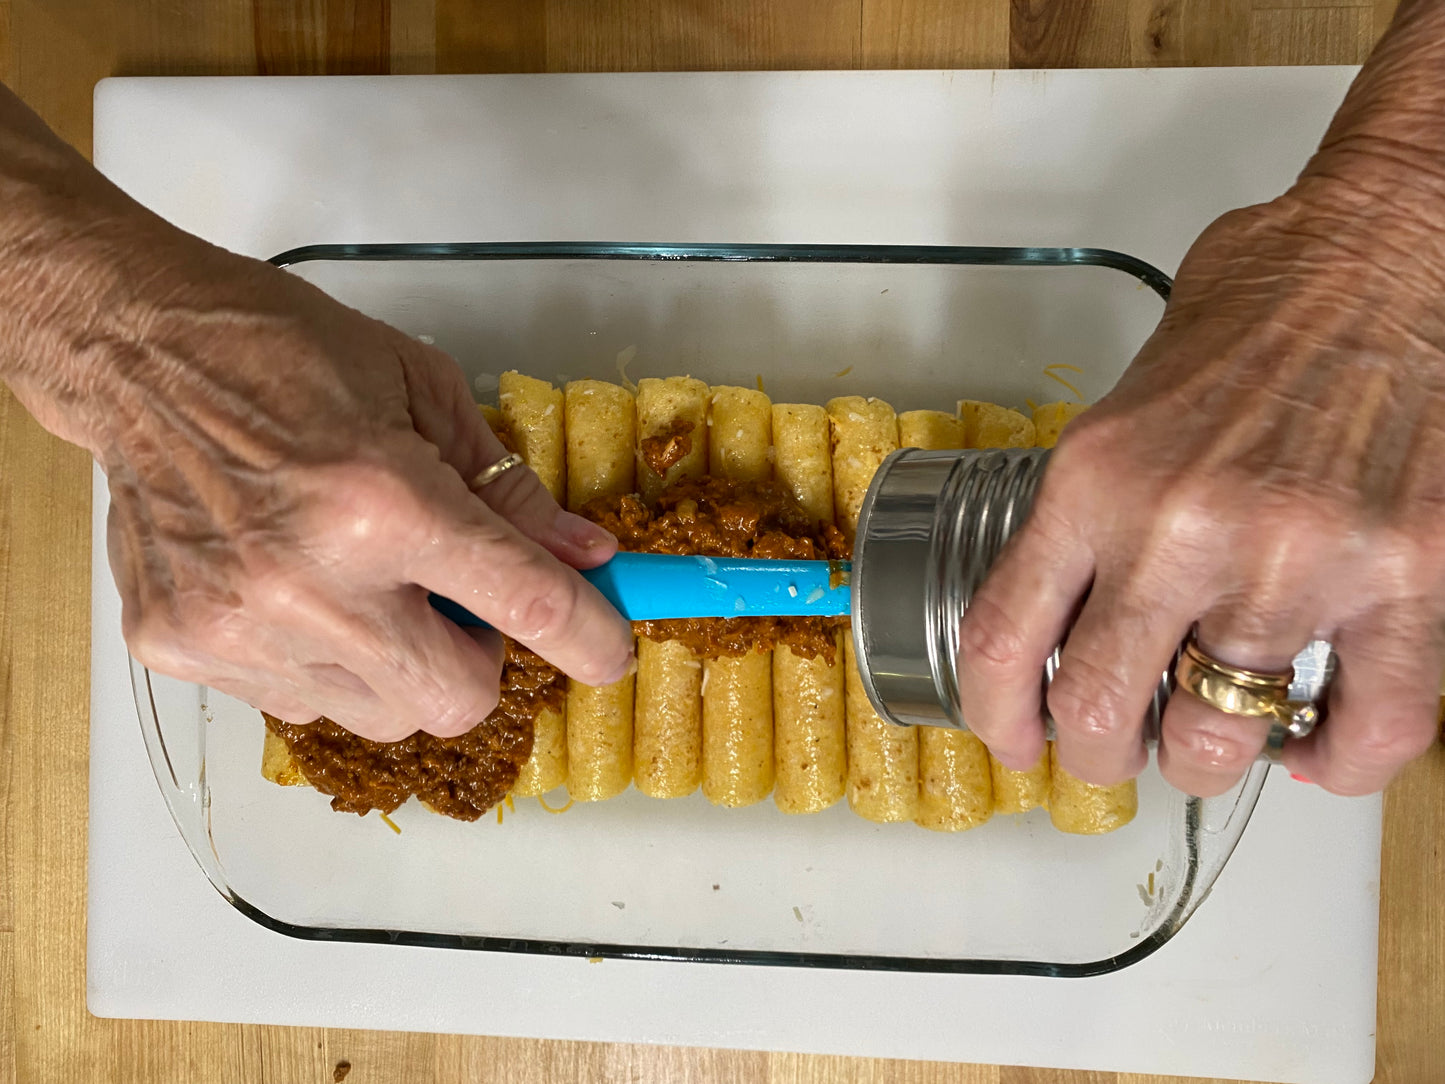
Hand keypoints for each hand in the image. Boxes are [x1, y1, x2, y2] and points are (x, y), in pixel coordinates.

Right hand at [30, 235, 633, 741]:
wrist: (136, 355)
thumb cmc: (283, 353)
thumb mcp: (423, 394)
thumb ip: (509, 492)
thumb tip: (585, 559)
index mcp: (383, 501)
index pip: (522, 604)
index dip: (588, 636)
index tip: (609, 650)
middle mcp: (310, 583)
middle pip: (454, 699)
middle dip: (477, 658)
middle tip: (452, 597)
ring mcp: (238, 628)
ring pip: (378, 715)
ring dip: (399, 665)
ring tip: (362, 584)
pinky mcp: (183, 649)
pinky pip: (299, 704)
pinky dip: (323, 664)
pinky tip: (296, 591)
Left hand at [956, 193, 1444, 796]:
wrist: (1392, 248)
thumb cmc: (1267, 302)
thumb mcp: (1129, 398)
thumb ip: (1093, 503)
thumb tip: (1068, 596)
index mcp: (1095, 480)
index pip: (1005, 637)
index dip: (999, 713)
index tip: (1015, 735)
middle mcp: (1181, 529)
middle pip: (1101, 710)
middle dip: (1097, 754)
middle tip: (1110, 750)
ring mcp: (1294, 560)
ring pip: (1221, 734)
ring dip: (1205, 761)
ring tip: (1207, 743)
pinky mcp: (1405, 575)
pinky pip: (1371, 724)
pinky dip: (1337, 760)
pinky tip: (1313, 751)